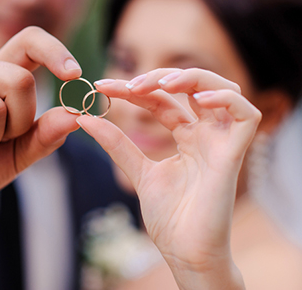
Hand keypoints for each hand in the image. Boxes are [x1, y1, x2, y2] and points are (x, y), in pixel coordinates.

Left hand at [77, 68, 259, 288]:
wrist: (185, 252)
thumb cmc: (169, 217)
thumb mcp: (136, 171)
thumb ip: (116, 144)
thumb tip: (84, 119)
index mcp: (187, 137)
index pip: (162, 100)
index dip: (134, 89)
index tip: (103, 86)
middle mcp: (206, 135)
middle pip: (192, 87)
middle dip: (161, 78)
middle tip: (129, 84)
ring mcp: (222, 142)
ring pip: (224, 90)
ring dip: (193, 79)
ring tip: (161, 83)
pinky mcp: (235, 154)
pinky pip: (246, 115)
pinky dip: (225, 98)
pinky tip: (197, 98)